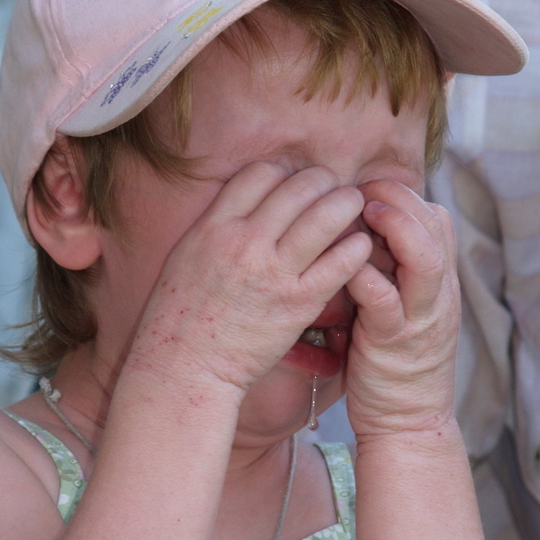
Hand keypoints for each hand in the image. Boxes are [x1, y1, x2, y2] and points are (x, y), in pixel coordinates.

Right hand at [130, 162, 372, 390]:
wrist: (184, 366)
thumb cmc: (180, 316)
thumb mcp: (186, 256)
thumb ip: (217, 226)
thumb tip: (247, 204)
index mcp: (214, 227)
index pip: (261, 173)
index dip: (285, 173)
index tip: (294, 185)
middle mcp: (245, 242)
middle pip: (300, 186)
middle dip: (323, 181)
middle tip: (333, 189)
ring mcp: (274, 272)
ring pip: (327, 214)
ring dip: (347, 203)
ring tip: (352, 207)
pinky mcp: (298, 304)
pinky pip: (341, 261)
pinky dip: (356, 246)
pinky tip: (358, 246)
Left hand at [344, 180, 459, 438]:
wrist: (407, 422)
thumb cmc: (391, 362)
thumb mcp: (399, 309)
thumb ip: (387, 274)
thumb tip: (353, 236)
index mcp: (436, 282)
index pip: (434, 220)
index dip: (404, 196)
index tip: (369, 186)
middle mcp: (436, 294)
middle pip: (434, 226)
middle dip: (400, 197)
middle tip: (363, 185)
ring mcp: (420, 317)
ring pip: (424, 258)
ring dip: (396, 227)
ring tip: (366, 208)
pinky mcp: (395, 342)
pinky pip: (388, 301)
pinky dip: (370, 277)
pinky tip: (347, 264)